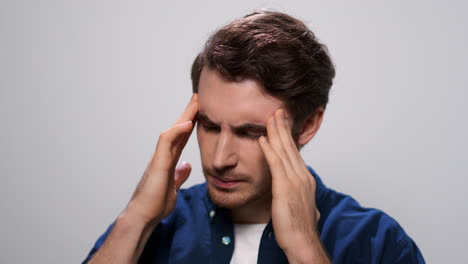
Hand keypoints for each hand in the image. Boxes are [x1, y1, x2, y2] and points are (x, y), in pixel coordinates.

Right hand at [126, 94, 198, 223]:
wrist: (144, 216)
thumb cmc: (156, 203)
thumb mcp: (173, 187)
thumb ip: (179, 175)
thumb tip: (186, 165)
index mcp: (169, 160)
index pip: (181, 138)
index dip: (190, 124)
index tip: (201, 112)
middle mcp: (163, 155)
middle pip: (178, 129)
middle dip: (188, 113)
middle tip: (199, 98)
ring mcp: (159, 157)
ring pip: (172, 130)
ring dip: (184, 115)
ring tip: (196, 103)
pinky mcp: (157, 162)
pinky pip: (166, 141)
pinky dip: (176, 131)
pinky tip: (187, 123)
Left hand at [258, 109, 327, 262]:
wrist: (302, 241)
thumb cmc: (298, 227)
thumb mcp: (300, 205)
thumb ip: (297, 194)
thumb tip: (296, 192)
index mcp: (305, 179)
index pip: (294, 152)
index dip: (287, 136)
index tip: (282, 123)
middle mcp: (302, 176)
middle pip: (290, 147)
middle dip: (283, 127)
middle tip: (277, 111)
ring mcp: (295, 180)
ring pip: (284, 151)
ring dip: (276, 132)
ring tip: (269, 117)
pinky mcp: (285, 187)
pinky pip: (275, 164)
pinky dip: (269, 150)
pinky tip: (262, 139)